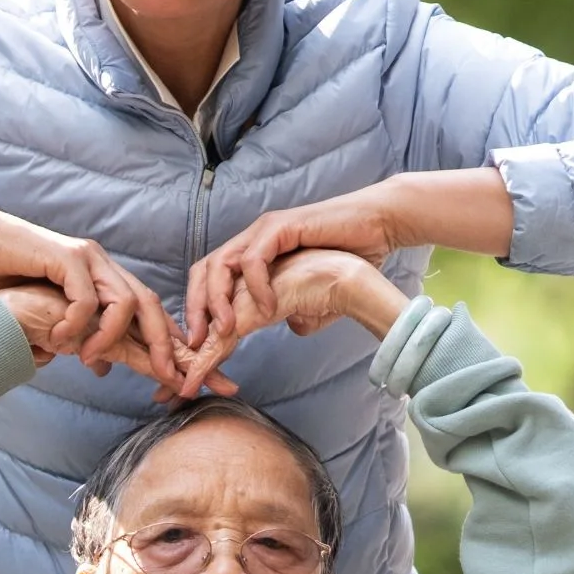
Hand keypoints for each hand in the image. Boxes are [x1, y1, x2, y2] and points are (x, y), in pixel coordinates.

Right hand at [0, 283, 231, 395]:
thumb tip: (105, 367)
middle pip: (150, 305)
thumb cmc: (10, 283)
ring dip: (111, 337)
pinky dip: (79, 324)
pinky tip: (59, 340)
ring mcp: (89, 260)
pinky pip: (87, 297)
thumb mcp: (52, 320)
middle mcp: (105, 268)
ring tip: (86, 358)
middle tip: (170, 378)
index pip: (148, 313)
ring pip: (126, 301)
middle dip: (166, 345)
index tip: (190, 376)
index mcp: (105, 282)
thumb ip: (81, 340)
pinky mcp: (67, 257)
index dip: (170, 343)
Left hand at [184, 169, 510, 352]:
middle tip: (201, 343)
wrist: (377, 227)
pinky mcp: (280, 227)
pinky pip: (253, 259)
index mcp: (253, 254)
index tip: (200, 346)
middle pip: (203, 271)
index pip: (209, 280)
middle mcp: (251, 240)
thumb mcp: (316, 292)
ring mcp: (263, 231)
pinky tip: (268, 309)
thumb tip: (293, 326)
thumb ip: (299, 307)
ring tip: (228, 330)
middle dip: (196, 309)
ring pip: (219, 264)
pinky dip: (254, 286)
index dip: (199, 311)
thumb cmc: (351, 255)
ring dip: (219, 301)